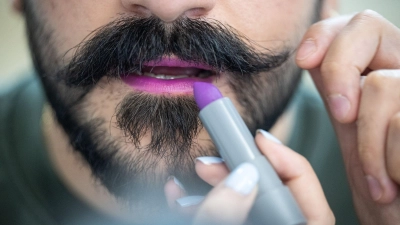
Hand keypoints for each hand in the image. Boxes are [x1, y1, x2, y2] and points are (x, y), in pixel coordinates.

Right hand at [164, 130, 333, 224]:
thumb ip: (227, 214)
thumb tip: (241, 176)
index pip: (304, 189)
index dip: (284, 158)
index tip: (255, 137)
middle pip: (269, 188)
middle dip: (238, 166)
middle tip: (213, 155)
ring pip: (241, 198)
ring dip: (215, 181)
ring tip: (193, 170)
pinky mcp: (232, 224)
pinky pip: (222, 210)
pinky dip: (199, 200)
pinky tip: (177, 192)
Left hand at [296, 10, 399, 223]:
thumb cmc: (385, 187)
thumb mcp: (354, 134)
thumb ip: (337, 93)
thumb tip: (307, 58)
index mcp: (380, 76)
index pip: (354, 25)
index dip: (324, 33)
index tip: (303, 60)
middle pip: (367, 26)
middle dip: (338, 70)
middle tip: (343, 116)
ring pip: (380, 84)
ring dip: (369, 145)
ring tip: (379, 177)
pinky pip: (398, 121)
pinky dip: (387, 161)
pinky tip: (395, 180)